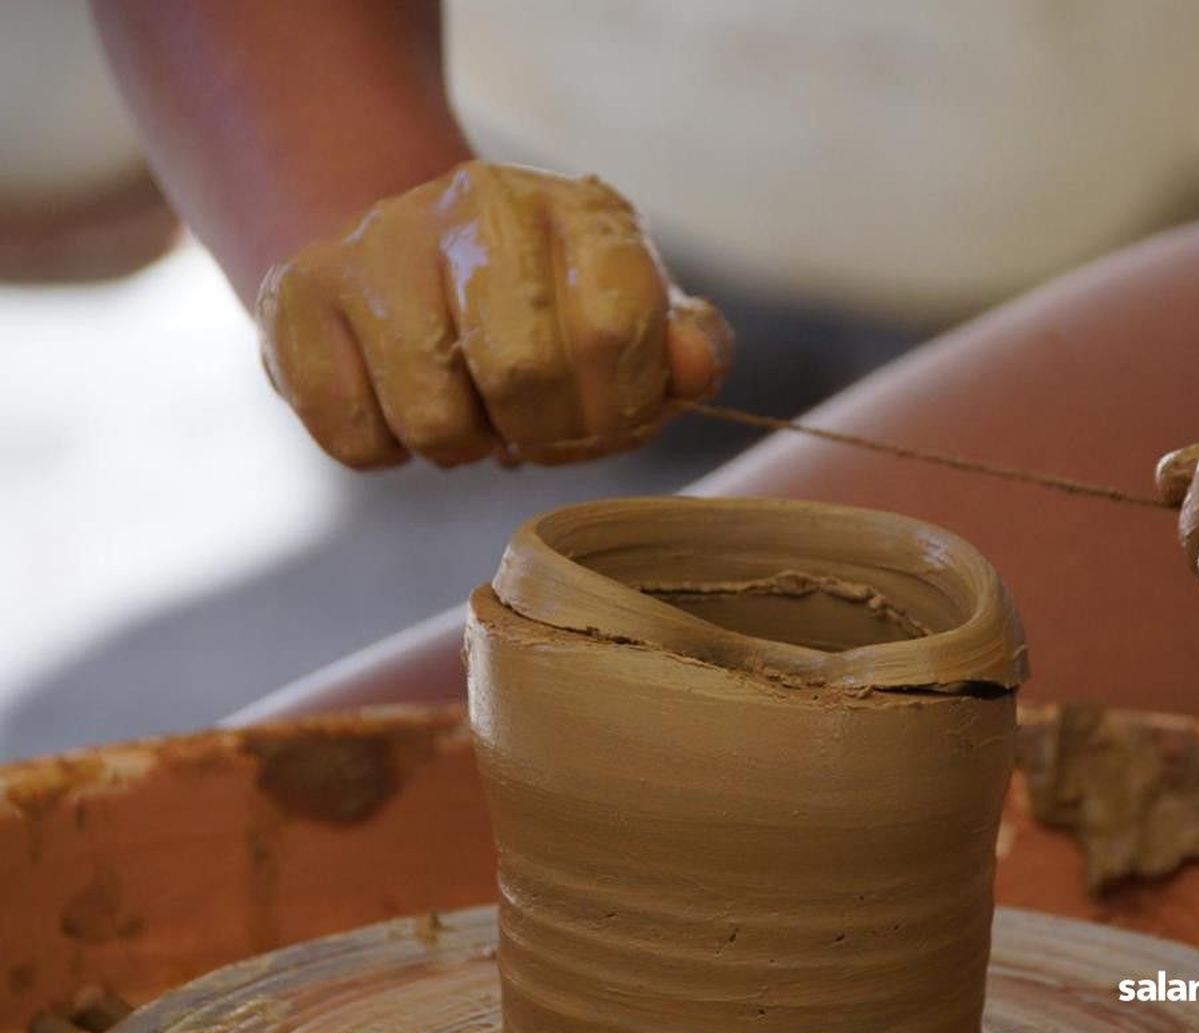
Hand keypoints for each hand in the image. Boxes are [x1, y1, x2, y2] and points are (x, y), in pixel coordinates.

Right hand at [256, 161, 729, 467]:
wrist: (399, 254)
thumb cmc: (542, 309)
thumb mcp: (629, 314)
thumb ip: (684, 348)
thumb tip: (693, 369)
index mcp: (577, 209)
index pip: (615, 329)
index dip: (619, 409)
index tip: (605, 416)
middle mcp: (475, 205)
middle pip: (522, 376)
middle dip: (541, 436)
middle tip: (533, 426)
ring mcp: (374, 246)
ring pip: (432, 422)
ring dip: (462, 446)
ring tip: (466, 404)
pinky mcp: (292, 300)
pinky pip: (354, 440)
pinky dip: (386, 448)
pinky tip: (397, 398)